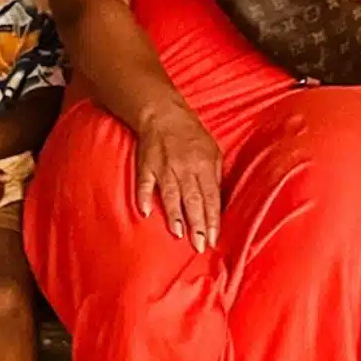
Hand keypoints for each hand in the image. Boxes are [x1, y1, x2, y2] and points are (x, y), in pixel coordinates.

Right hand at [133, 104, 222, 251]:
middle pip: (193, 200)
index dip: (212, 220)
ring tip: (178, 233)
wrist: (163, 114)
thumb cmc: (192, 135)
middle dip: (197, 225)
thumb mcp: (213, 151)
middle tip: (199, 245)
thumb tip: (217, 203)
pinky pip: (144, 184)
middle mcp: (185, 168)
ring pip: (170, 195)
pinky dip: (143, 198)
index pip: (211, 198)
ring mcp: (163, 168)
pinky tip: (146, 212)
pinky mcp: (146, 166)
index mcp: (203, 165)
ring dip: (175, 215)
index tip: (214, 238)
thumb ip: (215, 176)